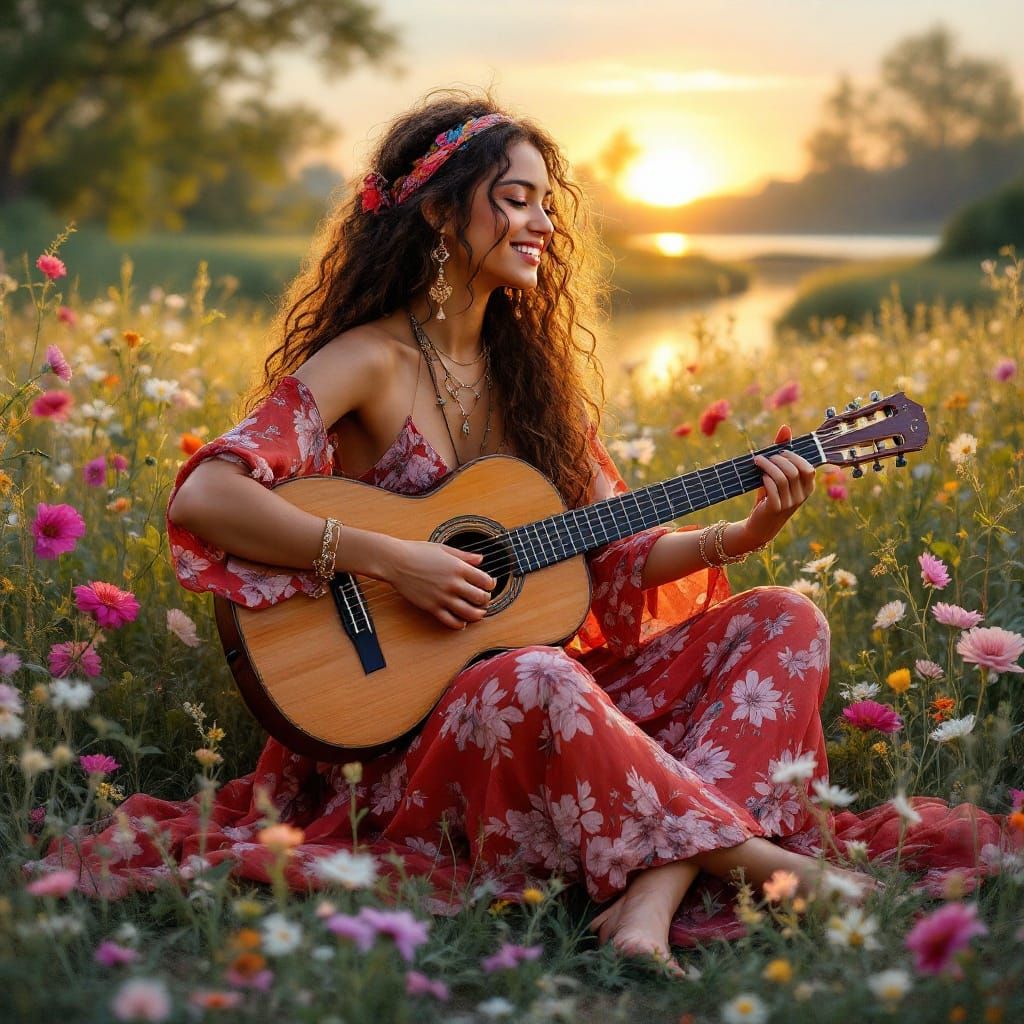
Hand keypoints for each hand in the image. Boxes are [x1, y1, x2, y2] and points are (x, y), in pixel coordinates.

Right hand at [386, 540, 493, 629]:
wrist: (396, 562)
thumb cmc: (417, 552)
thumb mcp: (444, 549)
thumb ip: (464, 556)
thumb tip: (480, 559)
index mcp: (458, 567)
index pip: (485, 581)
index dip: (491, 584)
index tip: (489, 584)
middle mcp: (453, 584)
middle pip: (480, 598)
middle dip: (486, 600)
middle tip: (485, 599)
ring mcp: (443, 597)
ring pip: (469, 613)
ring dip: (478, 615)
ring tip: (479, 613)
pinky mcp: (432, 607)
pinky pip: (451, 621)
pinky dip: (460, 625)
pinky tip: (463, 622)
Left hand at [741, 424, 815, 547]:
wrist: (760, 525)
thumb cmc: (771, 495)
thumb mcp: (777, 474)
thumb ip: (782, 452)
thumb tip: (785, 427)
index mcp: (808, 487)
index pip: (808, 468)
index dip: (794, 457)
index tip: (779, 452)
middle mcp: (802, 496)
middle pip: (794, 471)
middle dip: (778, 460)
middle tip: (765, 457)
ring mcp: (790, 504)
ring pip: (782, 478)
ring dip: (768, 466)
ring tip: (757, 461)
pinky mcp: (776, 509)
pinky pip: (772, 488)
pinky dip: (765, 479)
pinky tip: (759, 477)